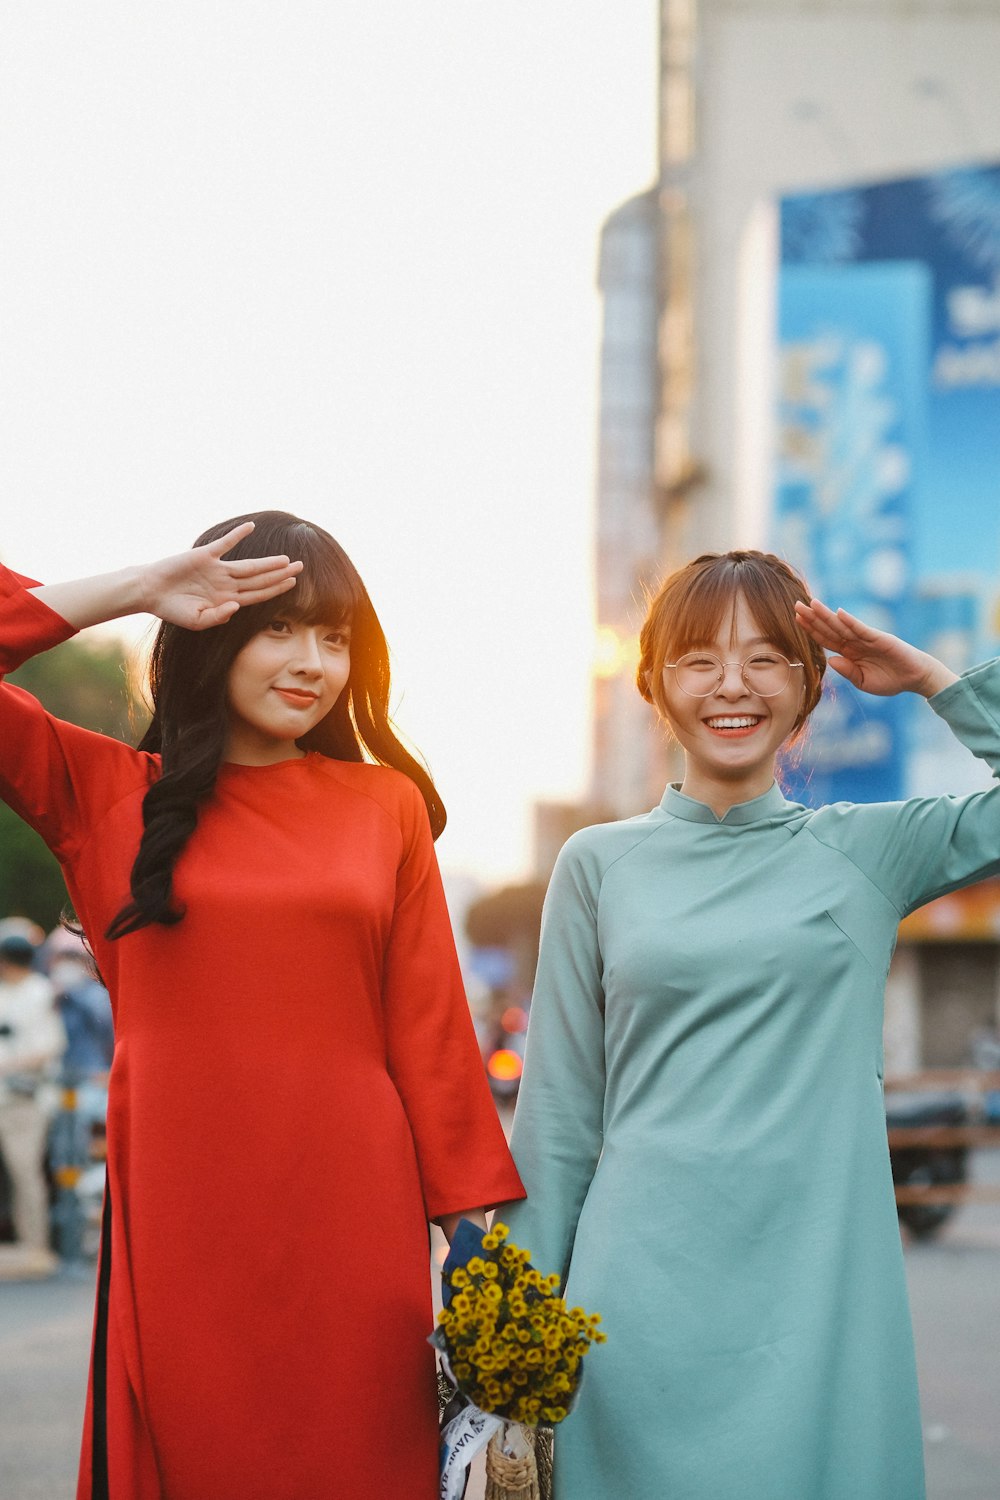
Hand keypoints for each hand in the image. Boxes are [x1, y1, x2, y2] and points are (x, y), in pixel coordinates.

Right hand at [138, 522, 302, 628]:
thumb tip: (237, 607)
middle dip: (280, 575)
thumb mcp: (197, 621)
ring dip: (268, 562)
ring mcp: (217, 568)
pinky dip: (237, 535)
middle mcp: (226, 583)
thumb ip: (218, 616)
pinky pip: (225, 543)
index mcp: (227, 599)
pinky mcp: (205, 555)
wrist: (150, 592)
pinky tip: (251, 527)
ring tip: (287, 559)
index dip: (275, 589)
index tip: (292, 584)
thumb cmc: (173, 609)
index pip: (257, 594)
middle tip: (301, 567)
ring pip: (249, 565)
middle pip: (259, 579)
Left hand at [794, 598, 958, 697]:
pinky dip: (851, 621)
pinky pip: (862, 629)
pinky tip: (838, 613)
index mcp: (849, 653)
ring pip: (842, 625)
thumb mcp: (864, 681)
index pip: (826, 639)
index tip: (796, 620)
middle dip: (813, 617)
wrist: (915, 678)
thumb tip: (831, 660)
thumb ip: (847, 671)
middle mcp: (855, 642)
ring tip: (812, 604)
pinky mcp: (879, 638)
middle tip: (796, 605)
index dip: (811, 630)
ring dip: (826, 614)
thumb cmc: (890, 680)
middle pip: (829, 628)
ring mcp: (866, 638)